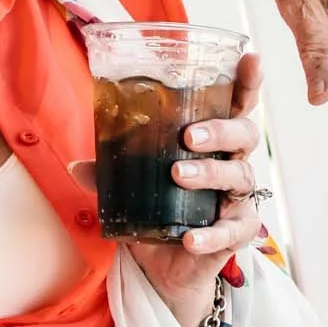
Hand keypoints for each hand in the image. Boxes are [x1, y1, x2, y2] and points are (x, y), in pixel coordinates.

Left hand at [72, 54, 267, 326]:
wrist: (166, 267)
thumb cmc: (158, 209)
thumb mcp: (132, 186)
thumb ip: (110, 172)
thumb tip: (76, 164)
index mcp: (213, 142)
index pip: (236, 107)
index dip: (247, 83)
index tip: (251, 58)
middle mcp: (233, 164)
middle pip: (244, 135)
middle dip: (219, 130)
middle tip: (189, 136)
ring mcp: (237, 199)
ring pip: (238, 177)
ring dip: (209, 172)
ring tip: (178, 174)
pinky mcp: (236, 234)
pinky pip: (232, 231)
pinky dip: (211, 234)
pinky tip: (189, 238)